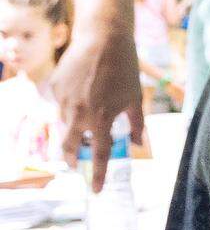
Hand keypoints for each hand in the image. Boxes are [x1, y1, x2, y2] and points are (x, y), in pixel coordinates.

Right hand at [51, 24, 144, 190]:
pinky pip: (59, 105)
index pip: (101, 155)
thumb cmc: (125, 70)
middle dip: (73, 159)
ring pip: (64, 124)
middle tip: (76, 165)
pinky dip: (68, 108)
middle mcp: (79, 112)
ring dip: (73, 130)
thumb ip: (136, 126)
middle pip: (70, 146)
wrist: (103, 38)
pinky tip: (80, 96)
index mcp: (102, 118)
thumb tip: (136, 145)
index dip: (99, 175)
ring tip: (83, 123)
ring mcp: (63, 99)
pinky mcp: (54, 86)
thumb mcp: (136, 100)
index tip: (96, 191)